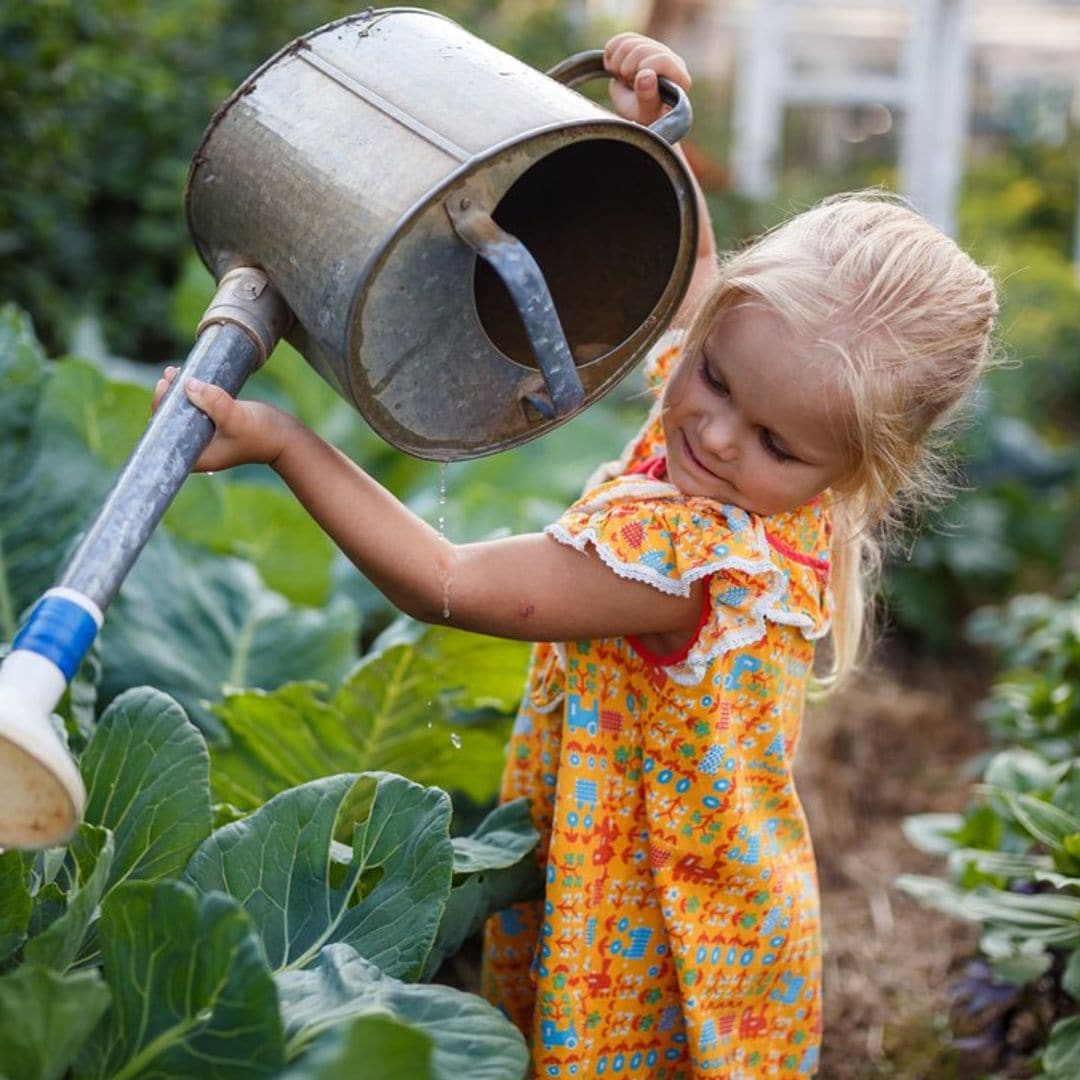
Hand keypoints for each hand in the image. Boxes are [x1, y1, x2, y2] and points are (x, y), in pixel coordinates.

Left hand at [153, 366, 294, 471]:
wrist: (286, 437)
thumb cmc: (263, 433)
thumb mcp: (237, 418)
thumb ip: (214, 403)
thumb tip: (188, 384)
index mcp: (199, 457)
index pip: (167, 435)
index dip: (160, 410)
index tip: (164, 388)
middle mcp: (199, 449)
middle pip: (170, 423)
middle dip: (167, 399)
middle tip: (169, 377)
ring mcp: (207, 438)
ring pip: (182, 414)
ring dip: (178, 394)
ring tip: (175, 373)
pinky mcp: (215, 427)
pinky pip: (195, 409)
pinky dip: (191, 395)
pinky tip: (190, 379)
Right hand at [603, 32, 690, 126]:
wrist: (635, 112)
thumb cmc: (645, 116)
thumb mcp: (646, 112)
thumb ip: (648, 96)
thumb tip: (646, 74)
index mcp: (679, 77)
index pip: (662, 59)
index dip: (643, 69)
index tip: (635, 85)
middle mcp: (670, 59)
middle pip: (642, 49)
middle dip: (627, 68)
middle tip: (629, 85)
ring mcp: (655, 50)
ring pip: (629, 42)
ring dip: (618, 63)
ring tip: (624, 79)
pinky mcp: (641, 44)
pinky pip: (621, 39)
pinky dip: (611, 53)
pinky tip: (615, 68)